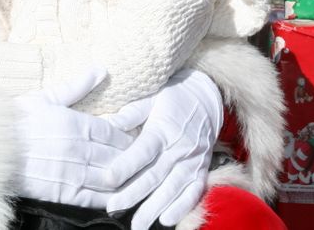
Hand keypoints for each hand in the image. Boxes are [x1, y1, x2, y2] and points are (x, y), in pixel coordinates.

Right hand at [14, 67, 133, 207]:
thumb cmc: (15, 119)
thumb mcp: (46, 97)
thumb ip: (77, 86)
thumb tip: (102, 69)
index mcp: (77, 123)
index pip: (114, 132)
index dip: (129, 136)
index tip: (139, 137)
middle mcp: (80, 148)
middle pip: (118, 155)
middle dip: (133, 158)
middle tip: (146, 159)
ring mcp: (73, 172)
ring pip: (111, 177)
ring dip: (127, 179)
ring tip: (139, 180)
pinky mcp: (63, 192)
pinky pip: (95, 198)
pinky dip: (110, 199)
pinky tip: (119, 200)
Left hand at [104, 69, 223, 229]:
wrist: (207, 98)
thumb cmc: (172, 97)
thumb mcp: (150, 98)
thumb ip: (130, 114)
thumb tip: (106, 125)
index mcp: (162, 128)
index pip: (143, 151)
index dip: (126, 166)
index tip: (108, 180)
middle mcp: (178, 147)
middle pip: (154, 175)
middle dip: (133, 194)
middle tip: (113, 208)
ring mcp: (192, 160)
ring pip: (172, 188)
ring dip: (155, 207)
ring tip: (138, 224)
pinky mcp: (202, 169)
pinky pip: (194, 191)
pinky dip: (182, 207)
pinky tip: (167, 220)